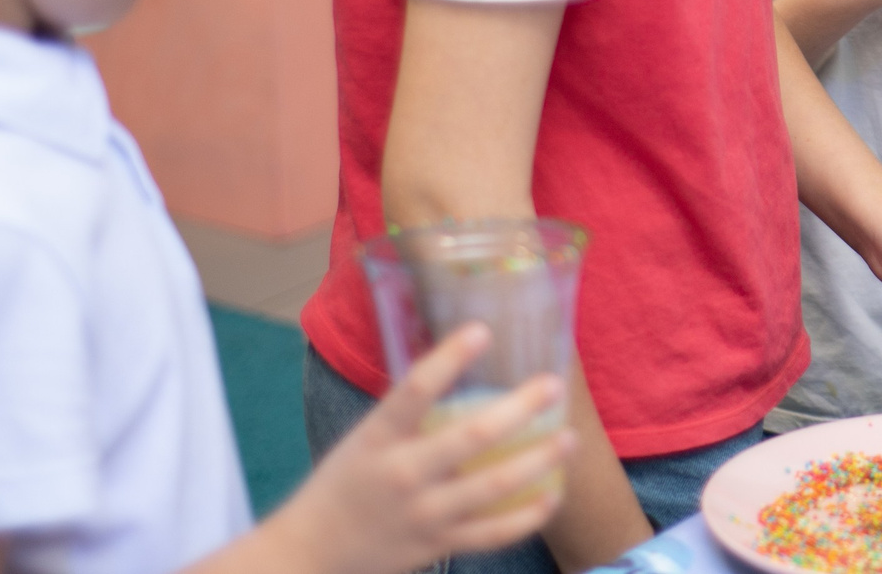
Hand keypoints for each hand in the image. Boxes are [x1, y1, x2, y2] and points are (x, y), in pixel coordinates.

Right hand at [261, 326, 572, 573]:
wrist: (311, 553)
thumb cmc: (343, 484)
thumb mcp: (365, 439)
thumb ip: (409, 413)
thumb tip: (459, 364)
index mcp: (379, 438)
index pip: (413, 390)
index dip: (448, 359)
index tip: (481, 330)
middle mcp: (403, 474)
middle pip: (470, 438)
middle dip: (518, 410)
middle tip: (553, 386)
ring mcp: (424, 514)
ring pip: (493, 488)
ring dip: (538, 461)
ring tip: (569, 439)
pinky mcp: (438, 544)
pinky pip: (493, 533)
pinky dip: (528, 517)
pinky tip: (554, 496)